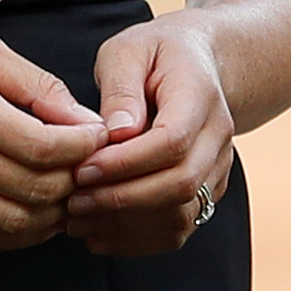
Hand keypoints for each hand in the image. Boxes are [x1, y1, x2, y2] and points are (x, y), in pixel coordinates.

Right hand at [0, 32, 104, 250]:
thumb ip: (33, 84)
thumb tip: (84, 120)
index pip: (43, 146)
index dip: (84, 147)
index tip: (96, 135)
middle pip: (37, 189)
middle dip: (76, 179)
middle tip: (86, 161)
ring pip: (19, 223)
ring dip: (55, 210)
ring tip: (63, 185)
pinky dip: (24, 229)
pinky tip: (32, 206)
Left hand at [66, 15, 234, 256]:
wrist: (198, 63)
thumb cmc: (156, 53)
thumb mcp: (129, 50)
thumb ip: (121, 88)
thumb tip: (116, 132)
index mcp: (200, 95)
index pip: (172, 141)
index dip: (126, 163)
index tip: (83, 168)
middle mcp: (218, 138)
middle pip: (180, 185)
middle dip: (122, 199)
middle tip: (72, 200)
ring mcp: (217, 169)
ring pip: (182, 215)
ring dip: (127, 225)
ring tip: (77, 220)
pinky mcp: (205, 191)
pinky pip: (179, 228)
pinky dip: (139, 240)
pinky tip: (99, 235)